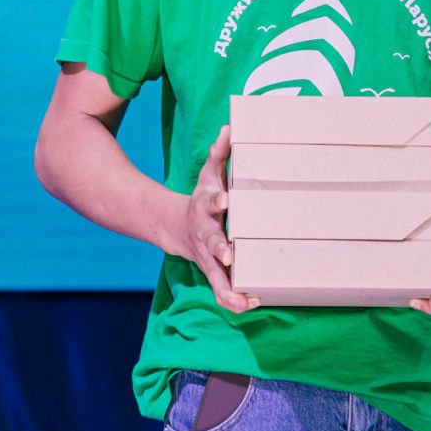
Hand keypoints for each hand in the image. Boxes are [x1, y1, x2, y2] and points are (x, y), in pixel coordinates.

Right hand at [175, 124, 259, 313]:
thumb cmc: (204, 197)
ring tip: (245, 298)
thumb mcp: (209, 173)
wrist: (179, 227)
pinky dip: (233, 300)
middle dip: (218, 248)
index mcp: (206, 207)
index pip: (210, 201)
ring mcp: (208, 256)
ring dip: (228, 286)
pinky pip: (221, 290)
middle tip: (228, 254)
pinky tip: (252, 303)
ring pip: (215, 275)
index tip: (226, 199)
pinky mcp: (213, 272)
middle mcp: (206, 233)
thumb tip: (229, 127)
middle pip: (211, 241)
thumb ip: (220, 152)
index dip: (217, 200)